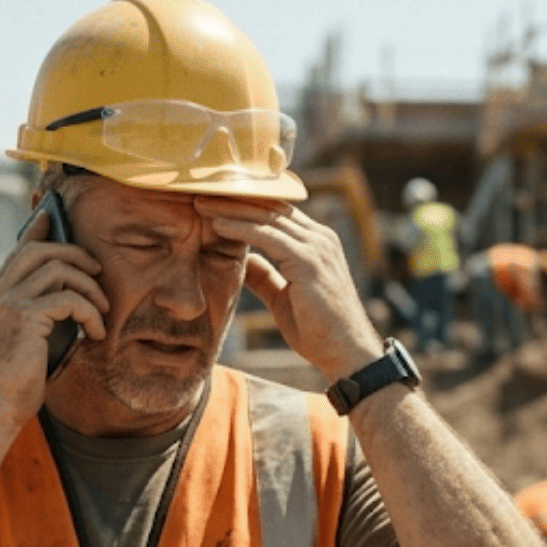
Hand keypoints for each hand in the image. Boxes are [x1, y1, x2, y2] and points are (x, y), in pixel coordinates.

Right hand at [0, 208, 109, 426]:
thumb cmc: (15, 385)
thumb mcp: (27, 345)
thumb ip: (40, 319)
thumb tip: (73, 303)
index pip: (17, 253)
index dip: (36, 232)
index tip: (51, 217)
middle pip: (39, 250)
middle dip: (76, 255)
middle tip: (98, 273)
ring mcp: (8, 304)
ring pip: (57, 268)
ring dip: (90, 288)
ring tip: (102, 313)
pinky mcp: (24, 318)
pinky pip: (68, 298)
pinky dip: (90, 313)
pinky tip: (95, 334)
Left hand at [197, 197, 382, 380]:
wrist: (347, 353)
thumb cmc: (319, 331)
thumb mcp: (283, 298)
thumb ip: (265, 276)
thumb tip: (241, 261)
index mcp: (317, 243)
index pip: (277, 214)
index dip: (244, 206)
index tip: (213, 203)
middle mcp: (320, 238)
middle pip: (271, 208)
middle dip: (234, 199)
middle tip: (199, 193)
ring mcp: (317, 247)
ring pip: (267, 217)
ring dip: (231, 208)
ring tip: (200, 204)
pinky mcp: (308, 260)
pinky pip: (267, 236)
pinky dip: (240, 228)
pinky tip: (216, 225)